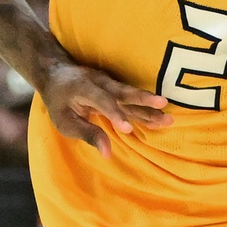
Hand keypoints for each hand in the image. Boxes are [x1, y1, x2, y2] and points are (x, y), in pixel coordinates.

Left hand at [38, 60, 170, 158]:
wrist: (57, 73)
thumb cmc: (59, 102)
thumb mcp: (65, 121)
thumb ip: (87, 134)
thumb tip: (107, 154)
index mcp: (84, 88)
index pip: (102, 101)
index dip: (115, 114)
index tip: (128, 129)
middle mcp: (100, 83)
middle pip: (124, 92)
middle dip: (144, 100)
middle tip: (163, 105)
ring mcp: (110, 83)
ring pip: (132, 96)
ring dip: (151, 106)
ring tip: (169, 116)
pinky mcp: (116, 87)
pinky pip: (132, 98)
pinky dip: (146, 106)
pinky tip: (161, 113)